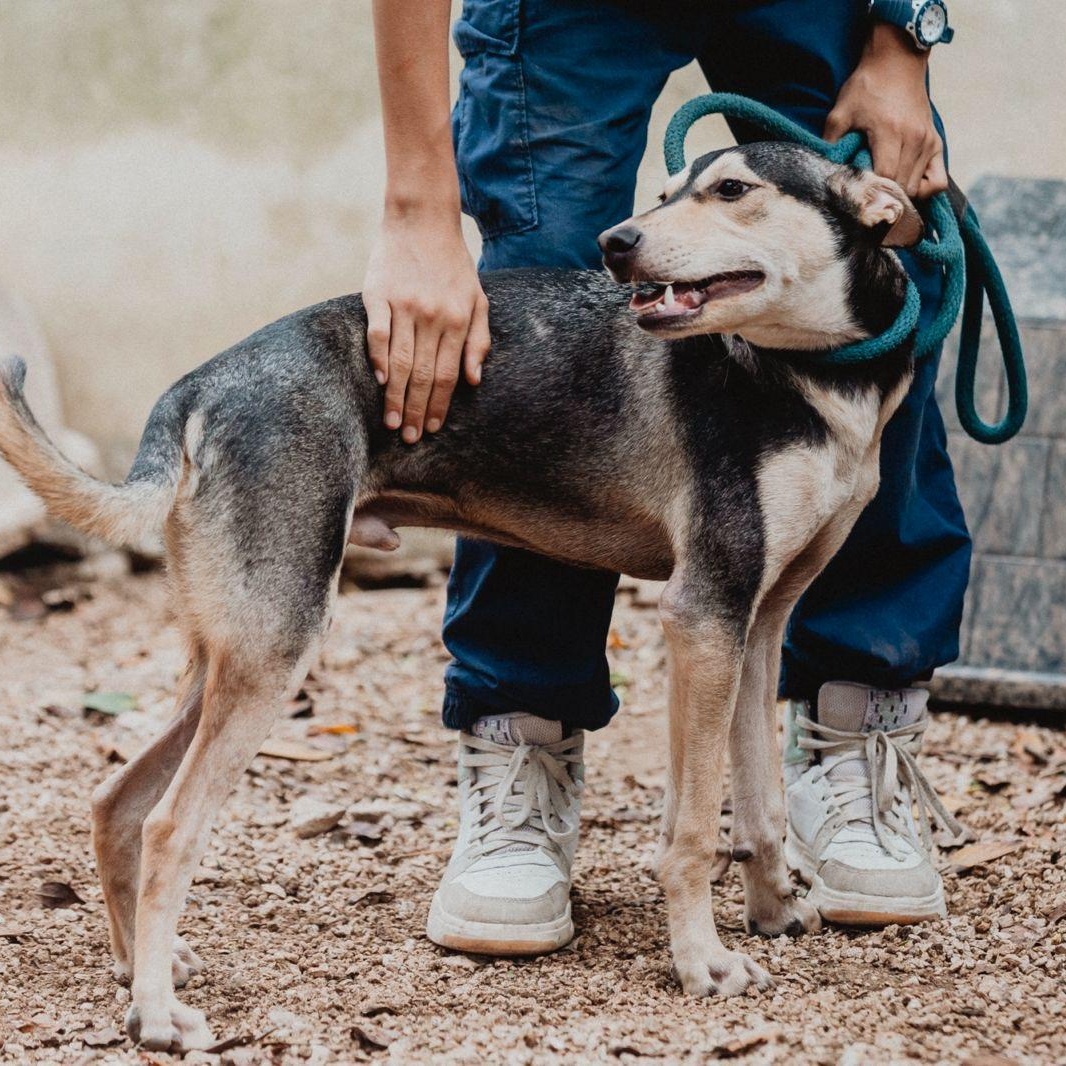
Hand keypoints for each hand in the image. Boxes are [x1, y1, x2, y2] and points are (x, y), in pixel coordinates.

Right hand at [362, 206, 489, 442]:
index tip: (431, 428)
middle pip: (422, 375)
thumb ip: (479, 340)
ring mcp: (404, 306)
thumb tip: (473, 379)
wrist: (422, 219)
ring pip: (399, 362)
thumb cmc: (453, 265)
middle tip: (409, 437)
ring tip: (392, 422)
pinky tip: (379, 382)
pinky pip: (377, 334)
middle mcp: (433, 316)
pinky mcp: (378, 295)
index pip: (447, 375)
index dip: (439, 406)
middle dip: (416, 410)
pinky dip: (377, 360)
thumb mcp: (478, 299)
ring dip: (395, 396)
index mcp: (458, 320)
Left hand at [825, 24, 947, 199]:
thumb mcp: (840, 112)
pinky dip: (924, 189)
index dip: (870, 192)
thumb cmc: (867, 85)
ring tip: (882, 192)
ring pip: (918, 188)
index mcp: (890, 132)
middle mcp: (914, 139)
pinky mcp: (936, 142)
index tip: (856, 197)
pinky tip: (906, 185)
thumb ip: (831, 142)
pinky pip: (938, 180)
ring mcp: (928, 142)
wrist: (897, 59)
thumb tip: (822, 171)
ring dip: (900, 195)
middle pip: (902, 188)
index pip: (885, 177)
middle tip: (866, 199)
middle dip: (883, 198)